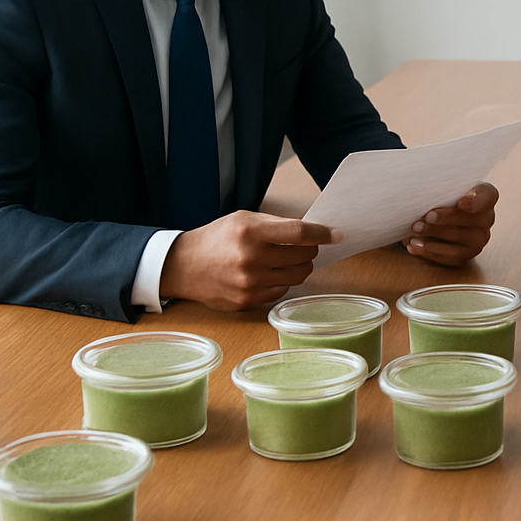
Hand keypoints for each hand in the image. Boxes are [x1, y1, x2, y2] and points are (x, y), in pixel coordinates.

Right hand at [159, 210, 340, 310]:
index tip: (337, 234)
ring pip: (297, 276)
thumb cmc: (217, 238)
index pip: (300, 233)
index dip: (323, 233)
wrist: (183, 266)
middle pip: (303, 257)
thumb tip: (313, 231)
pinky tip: (271, 273)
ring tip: (290, 259)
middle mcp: (251, 259)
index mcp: (251, 232)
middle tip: (305, 246)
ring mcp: (249, 283)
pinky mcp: (247, 301)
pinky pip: (282, 290)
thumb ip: (277, 224)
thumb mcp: (244, 219)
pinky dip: (283, 281)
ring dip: (300, 267)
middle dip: (311, 250)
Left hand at [405, 182, 498, 265]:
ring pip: (459, 241)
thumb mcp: (446, 186)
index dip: (475, 200)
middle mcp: (486, 219)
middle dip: (446, 220)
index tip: (461, 202)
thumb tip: (422, 192)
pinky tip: (414, 246)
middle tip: (427, 218)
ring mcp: (478, 239)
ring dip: (434, 239)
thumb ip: (442, 188)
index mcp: (486, 196)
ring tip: (415, 234)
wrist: (444, 213)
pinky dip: (429, 252)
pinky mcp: (465, 255)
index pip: (486, 196)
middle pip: (470, 221)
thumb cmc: (445, 195)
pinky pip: (448, 257)